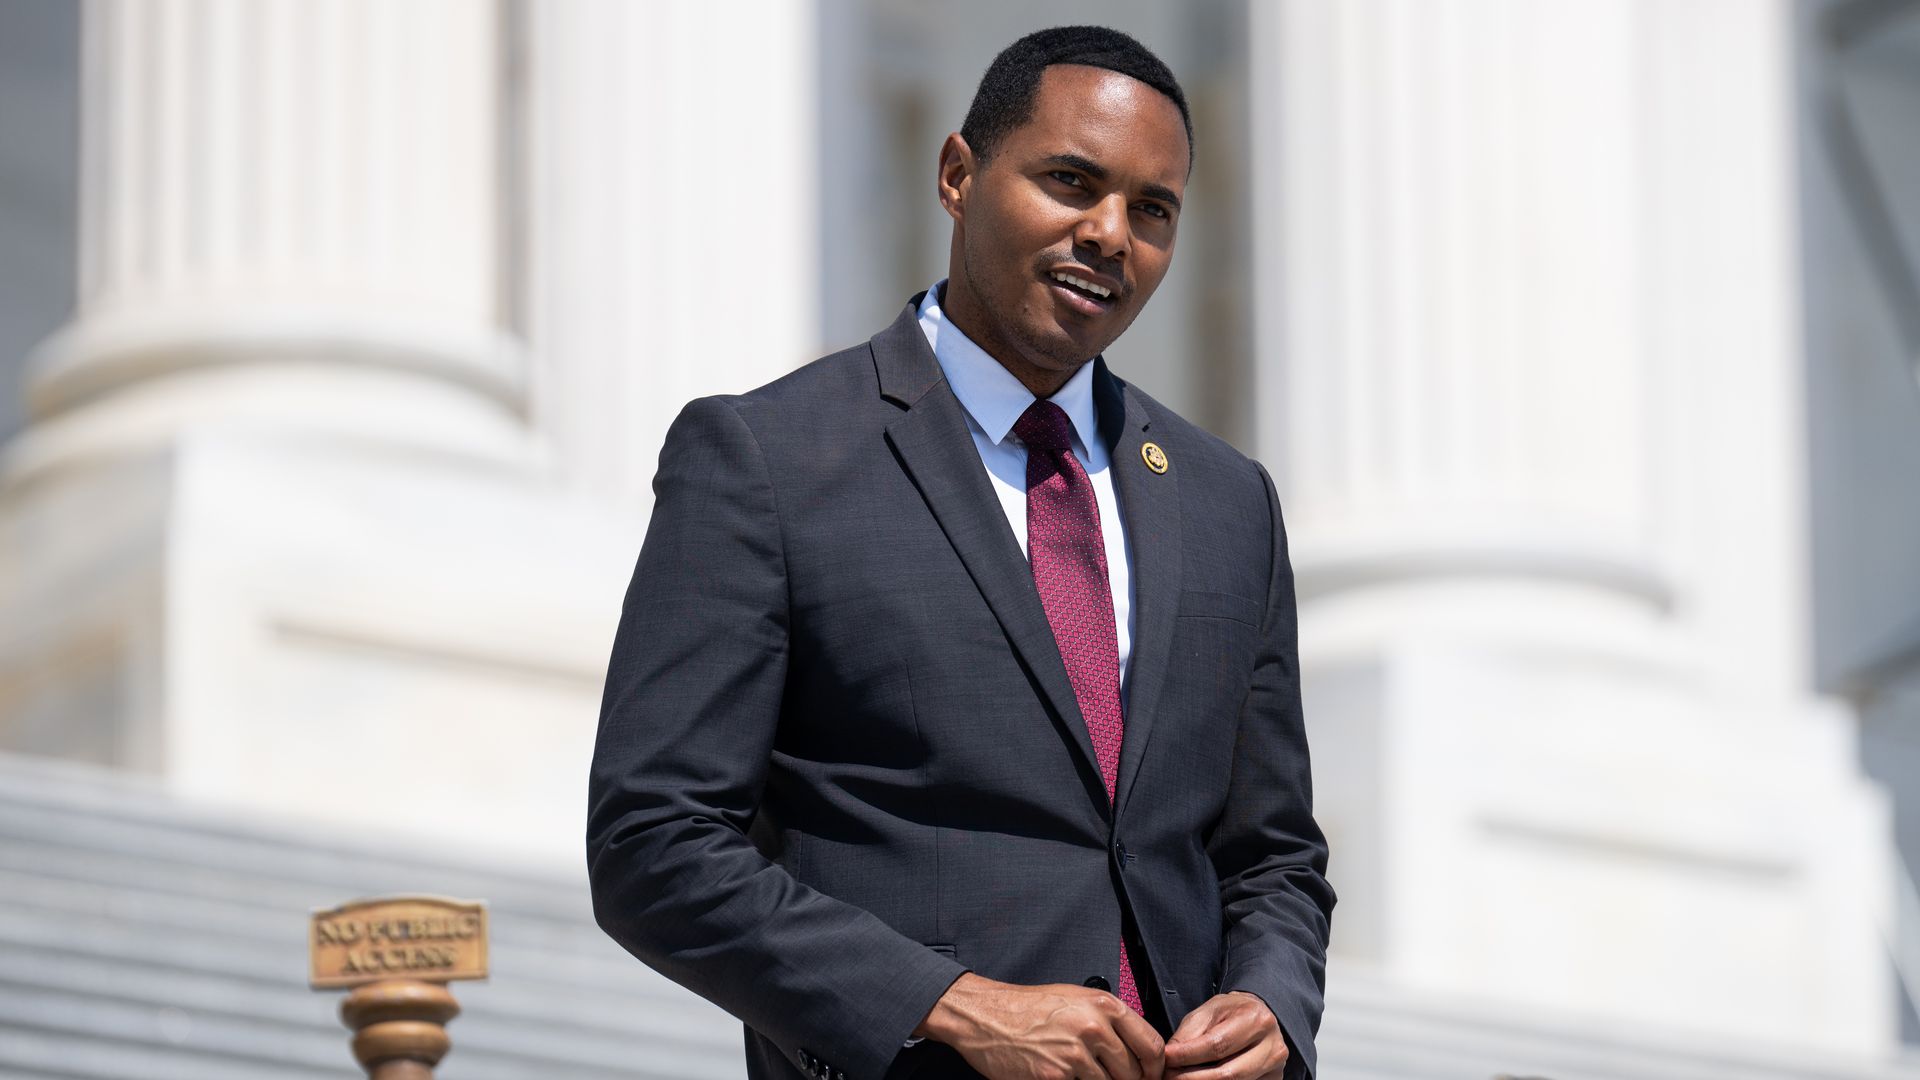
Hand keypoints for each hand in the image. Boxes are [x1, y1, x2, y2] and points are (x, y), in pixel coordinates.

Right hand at [915, 972, 1165, 1078]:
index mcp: (1104, 1004)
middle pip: (1134, 1071)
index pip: (1152, 1045)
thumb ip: (1109, 1020)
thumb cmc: (1029, 1007)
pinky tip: (1064, 1076)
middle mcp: (1094, 1027)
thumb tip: (1138, 1048)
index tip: (1148, 1075)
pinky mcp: (1055, 1075)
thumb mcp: (1076, 999)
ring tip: (1083, 1075)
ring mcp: (1075, 1053)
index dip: (1154, 1067)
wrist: (986, 1016)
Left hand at [1163, 992, 1287, 1078]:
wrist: (1259, 1015)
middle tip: (1170, 1076)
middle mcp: (1272, 1046)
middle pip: (1228, 1074)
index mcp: (1256, 1020)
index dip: (1188, 1055)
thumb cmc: (1232, 1012)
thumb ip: (1189, 1033)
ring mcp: (1275, 1067)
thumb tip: (1170, 1056)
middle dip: (1193, 1078)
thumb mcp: (1209, 1011)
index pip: (1217, 1045)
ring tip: (1181, 1079)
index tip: (1167, 1059)